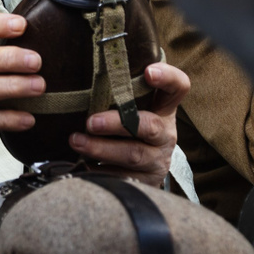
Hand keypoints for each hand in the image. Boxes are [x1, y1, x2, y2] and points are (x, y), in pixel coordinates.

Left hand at [69, 61, 188, 187]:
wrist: (144, 168)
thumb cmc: (130, 128)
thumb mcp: (133, 109)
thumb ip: (119, 93)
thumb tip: (75, 77)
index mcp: (164, 109)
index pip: (178, 87)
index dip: (168, 78)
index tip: (148, 72)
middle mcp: (166, 133)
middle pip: (149, 126)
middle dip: (117, 123)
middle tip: (91, 122)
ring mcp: (158, 159)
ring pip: (133, 155)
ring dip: (101, 148)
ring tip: (76, 141)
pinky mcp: (147, 182)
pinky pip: (123, 177)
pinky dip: (100, 171)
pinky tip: (83, 165)